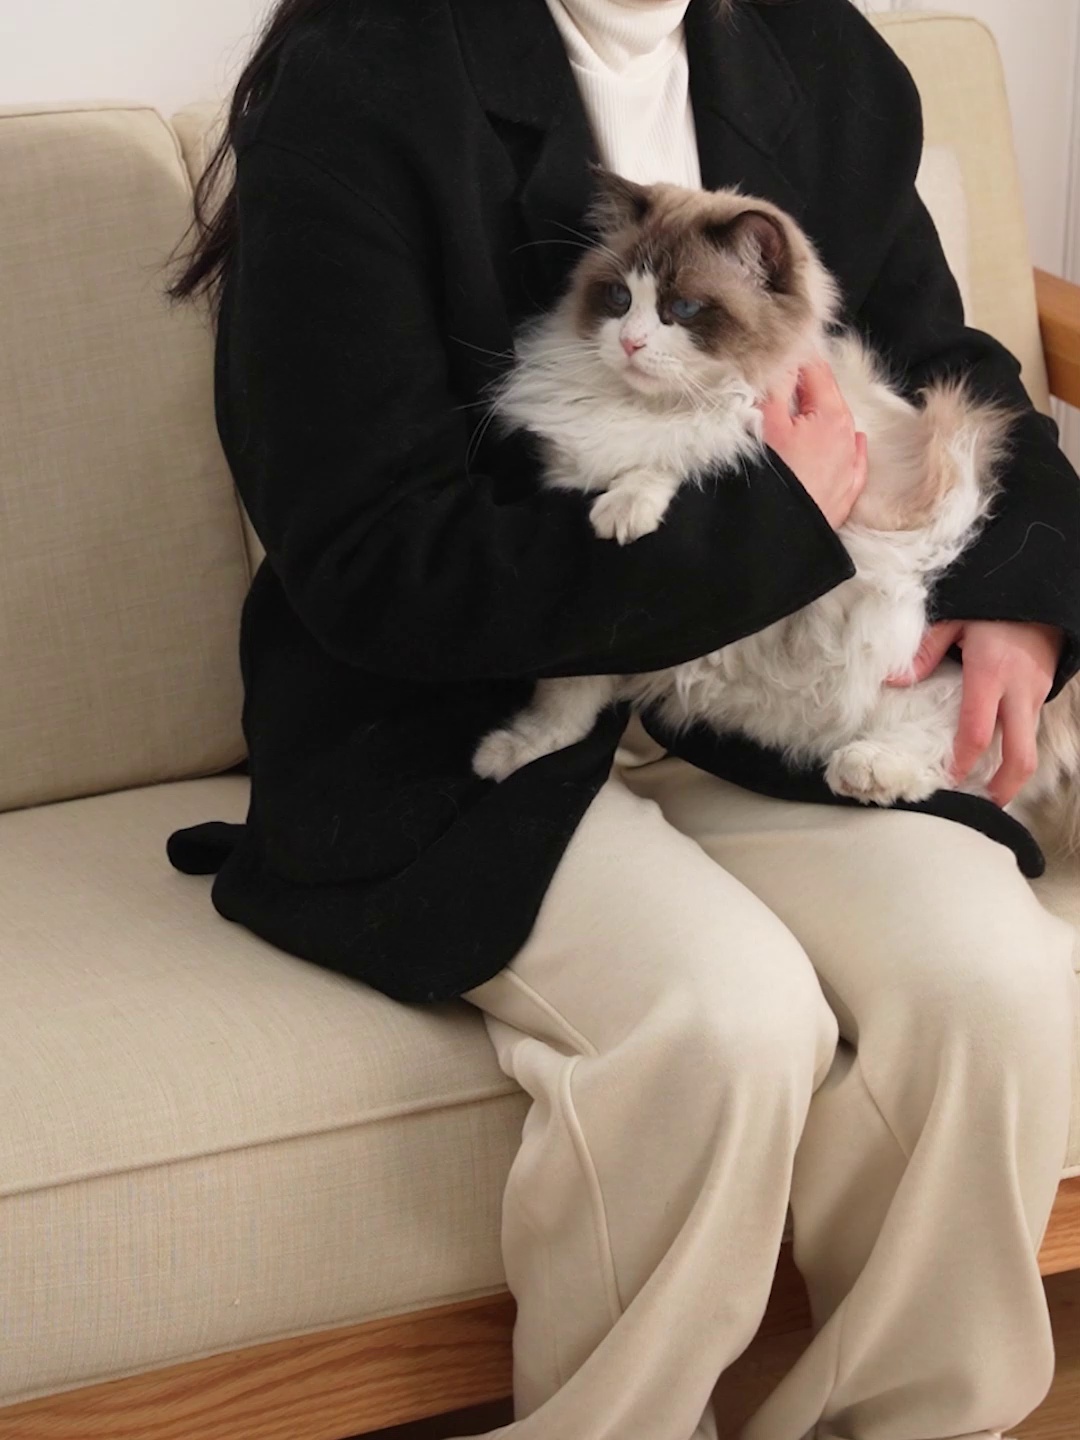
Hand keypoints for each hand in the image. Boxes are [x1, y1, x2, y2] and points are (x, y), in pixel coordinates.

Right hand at [760, 358, 867, 529]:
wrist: (779, 536)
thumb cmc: (771, 477)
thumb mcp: (765, 423)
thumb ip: (777, 385)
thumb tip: (788, 358)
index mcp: (830, 414)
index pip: (816, 370)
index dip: (797, 358)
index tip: (780, 352)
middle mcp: (848, 437)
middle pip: (827, 399)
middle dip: (805, 391)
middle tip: (778, 385)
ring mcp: (850, 467)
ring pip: (838, 430)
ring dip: (818, 419)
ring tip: (794, 418)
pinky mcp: (846, 495)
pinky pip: (852, 462)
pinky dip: (846, 449)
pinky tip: (850, 443)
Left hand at [888, 620, 1061, 804]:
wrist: (1041, 593)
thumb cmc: (992, 605)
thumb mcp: (954, 620)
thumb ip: (925, 652)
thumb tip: (893, 681)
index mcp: (990, 674)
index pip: (977, 732)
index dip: (963, 761)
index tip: (948, 779)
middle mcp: (1018, 692)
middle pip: (1021, 756)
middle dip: (1005, 786)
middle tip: (985, 804)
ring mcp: (1036, 695)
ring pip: (1028, 745)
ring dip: (1011, 770)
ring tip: (988, 787)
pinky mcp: (1043, 694)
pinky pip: (1029, 729)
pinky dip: (1015, 747)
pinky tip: (996, 754)